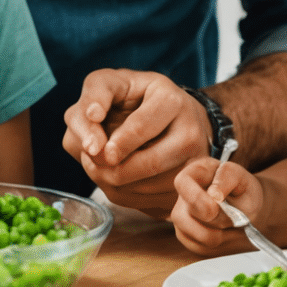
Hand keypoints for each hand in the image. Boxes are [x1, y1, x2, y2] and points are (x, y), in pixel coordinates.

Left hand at [60, 68, 212, 216]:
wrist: (169, 117)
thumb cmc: (133, 98)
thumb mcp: (112, 83)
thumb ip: (95, 95)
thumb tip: (92, 117)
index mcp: (171, 100)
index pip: (141, 127)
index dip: (114, 142)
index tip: (92, 150)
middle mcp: (191, 132)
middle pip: (151, 163)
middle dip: (112, 169)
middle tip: (91, 163)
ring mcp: (195, 162)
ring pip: (152, 188)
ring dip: (115, 184)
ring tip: (100, 168)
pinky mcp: (189, 186)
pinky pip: (154, 203)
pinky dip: (128, 196)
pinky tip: (116, 179)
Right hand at [170, 155, 267, 255]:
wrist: (248, 208)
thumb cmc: (243, 190)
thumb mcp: (242, 177)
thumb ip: (228, 177)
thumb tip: (213, 194)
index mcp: (195, 172)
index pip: (181, 182)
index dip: (195, 198)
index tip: (215, 208)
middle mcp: (183, 194)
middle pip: (181, 215)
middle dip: (213, 221)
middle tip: (234, 218)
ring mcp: (181, 215)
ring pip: (188, 234)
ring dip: (216, 235)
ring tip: (231, 225)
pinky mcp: (185, 234)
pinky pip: (197, 247)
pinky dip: (216, 245)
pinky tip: (226, 233)